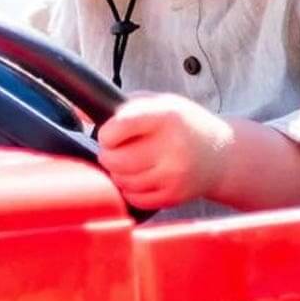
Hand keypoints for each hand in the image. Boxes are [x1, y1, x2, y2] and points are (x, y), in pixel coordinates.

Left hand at [96, 91, 234, 208]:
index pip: (115, 129)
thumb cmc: (184, 123)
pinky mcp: (174, 197)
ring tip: (132, 160)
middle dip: (108, 154)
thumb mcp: (160, 102)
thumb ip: (123, 106)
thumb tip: (77, 113)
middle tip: (117, 148)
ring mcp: (174, 175)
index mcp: (166, 117)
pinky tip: (141, 176)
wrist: (221, 154)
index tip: (111, 132)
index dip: (106, 133)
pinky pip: (134, 198)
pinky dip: (130, 188)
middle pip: (114, 159)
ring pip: (121, 180)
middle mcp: (172, 147)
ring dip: (118, 172)